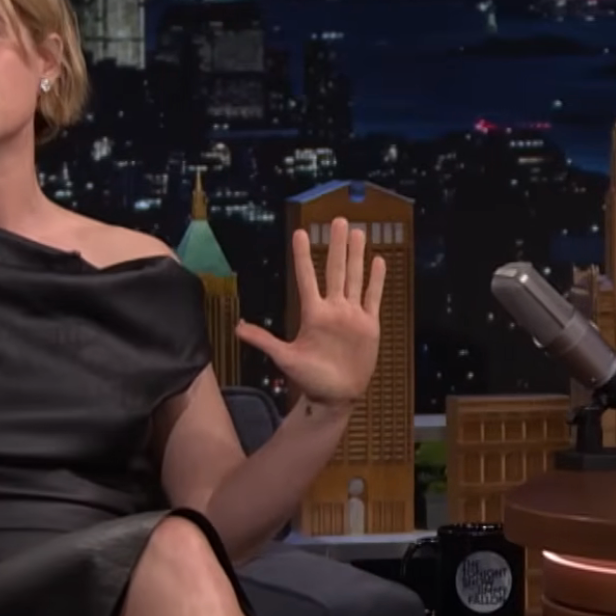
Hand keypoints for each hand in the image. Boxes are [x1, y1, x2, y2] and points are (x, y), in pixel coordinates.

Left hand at [237, 217, 385, 407]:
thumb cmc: (309, 378)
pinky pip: (373, 297)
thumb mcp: (285, 359)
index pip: (306, 278)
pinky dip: (376, 280)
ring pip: (355, 278)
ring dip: (357, 256)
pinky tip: (379, 261)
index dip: (303, 256)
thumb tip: (237, 328)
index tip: (301, 233)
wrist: (335, 396)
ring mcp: (352, 315)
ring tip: (359, 232)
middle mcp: (333, 309)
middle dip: (337, 246)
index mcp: (313, 314)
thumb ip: (265, 341)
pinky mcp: (369, 325)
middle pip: (335, 270)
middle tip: (339, 220)